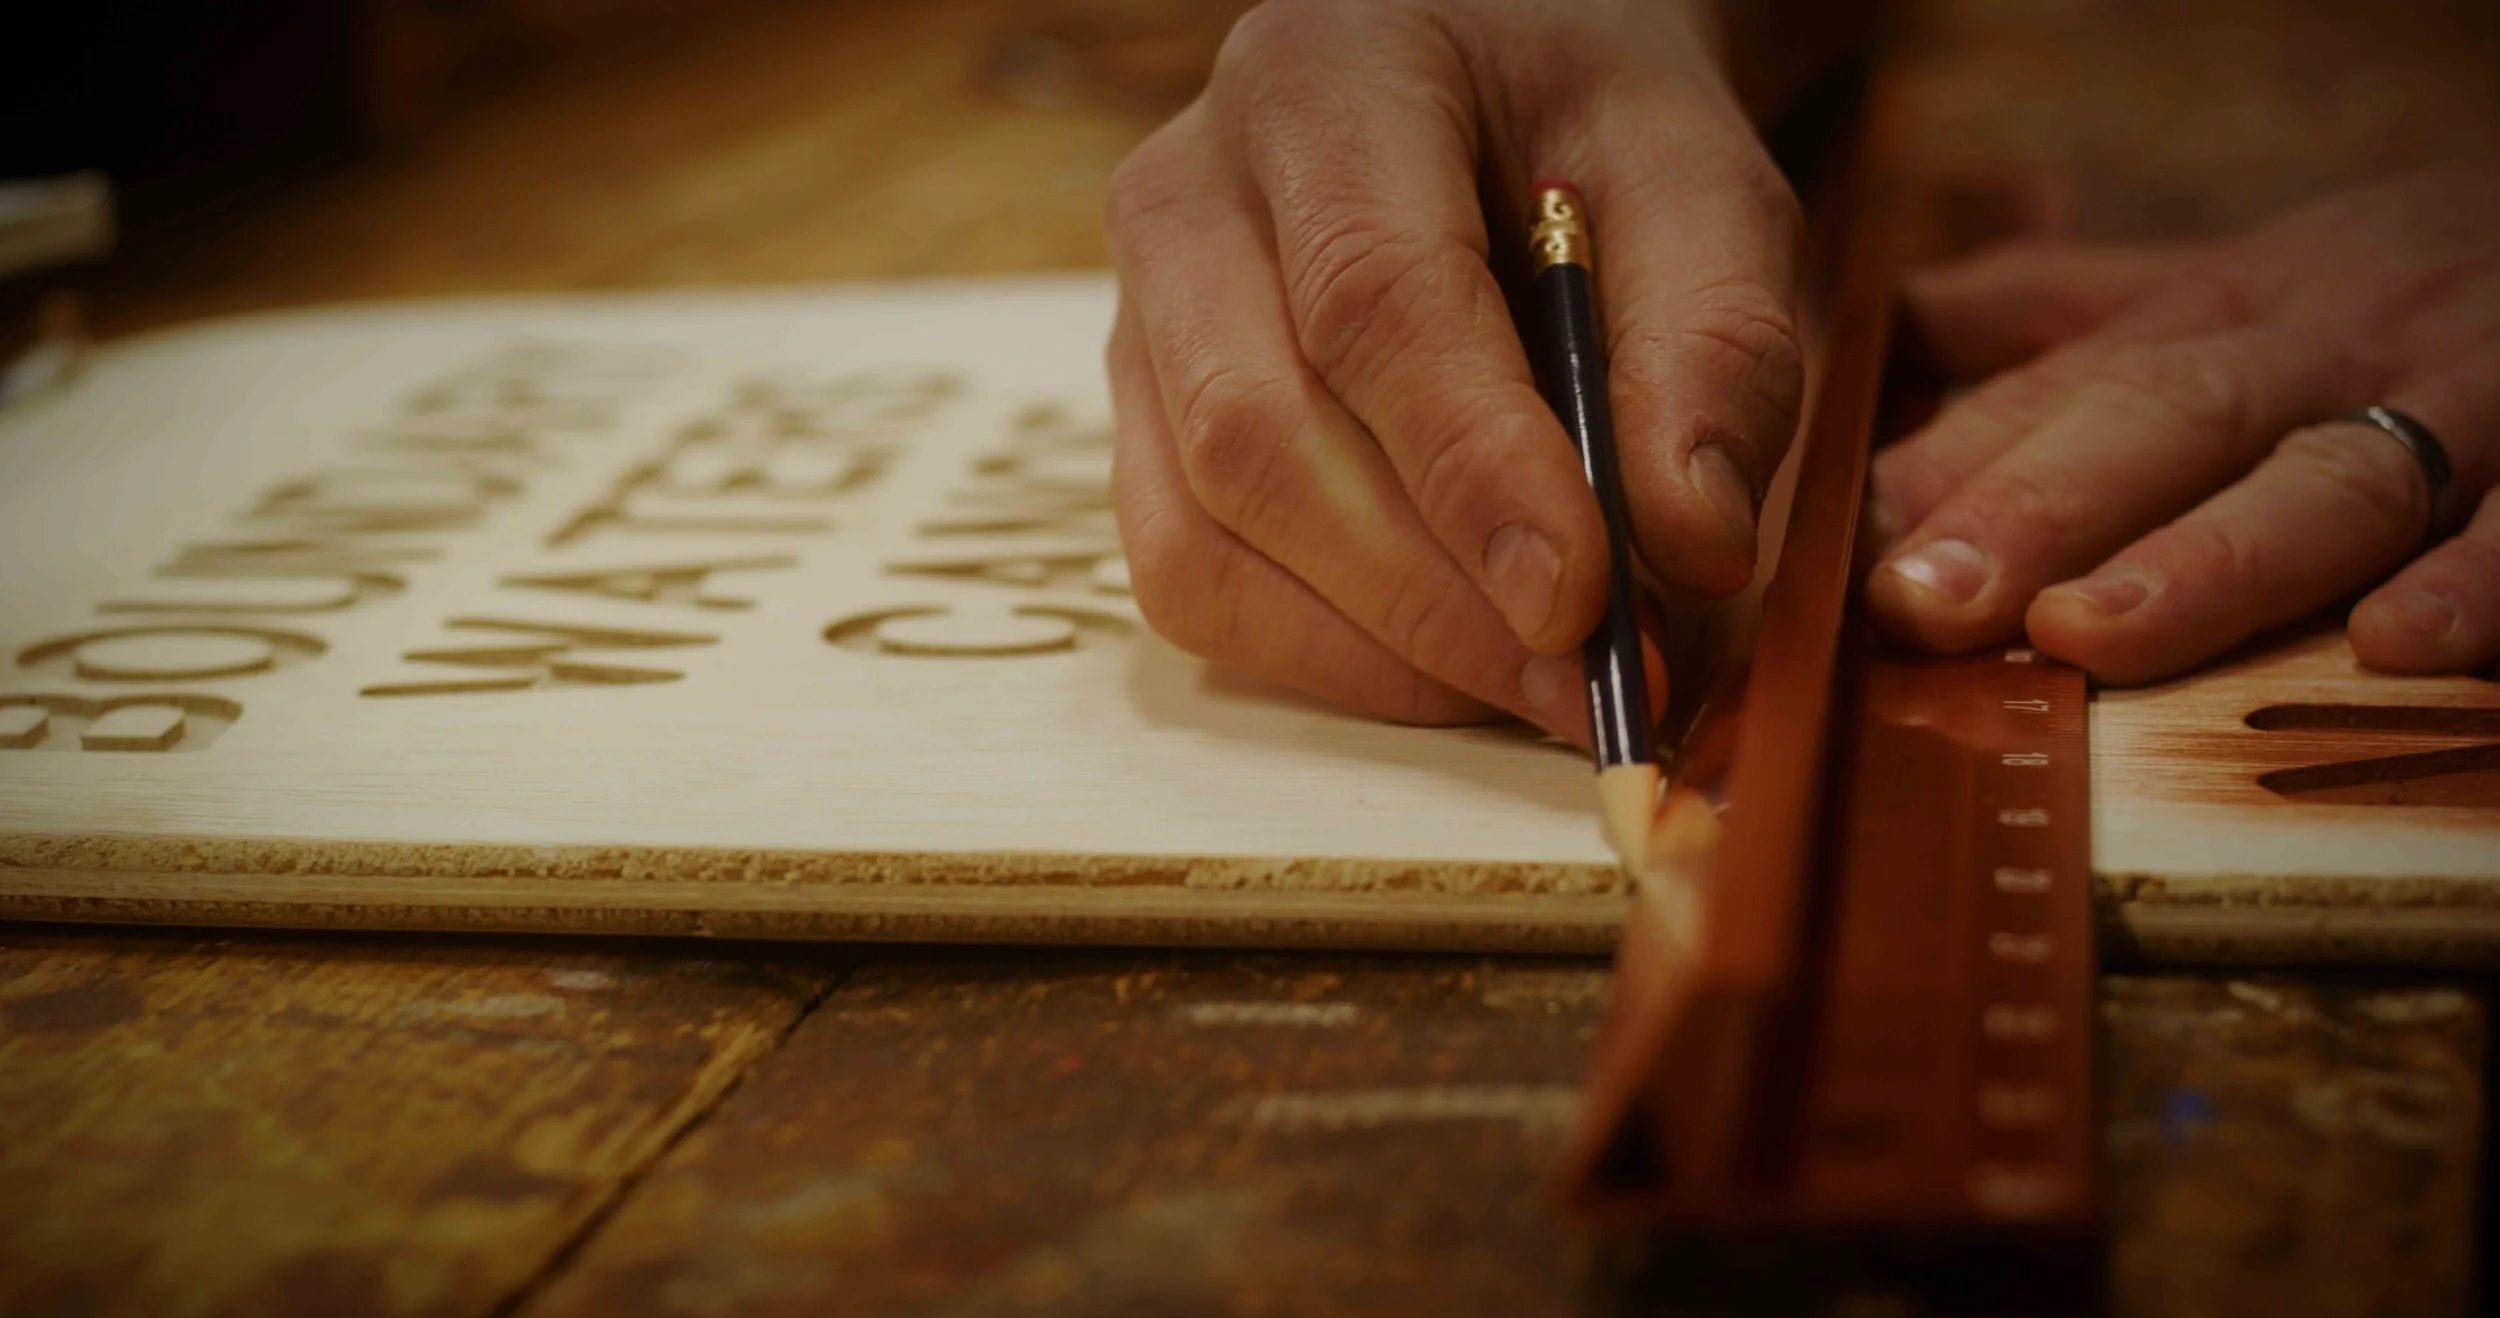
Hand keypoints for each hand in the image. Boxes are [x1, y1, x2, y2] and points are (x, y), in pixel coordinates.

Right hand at [1104, 0, 1803, 740]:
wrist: (1501, 100)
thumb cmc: (1595, 137)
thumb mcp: (1706, 188)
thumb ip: (1721, 346)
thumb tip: (1693, 548)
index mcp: (1322, 85)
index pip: (1371, 301)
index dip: (1472, 471)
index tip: (1582, 600)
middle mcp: (1188, 199)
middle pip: (1258, 439)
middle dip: (1432, 599)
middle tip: (1587, 682)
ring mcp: (1141, 323)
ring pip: (1202, 537)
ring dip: (1379, 651)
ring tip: (1538, 682)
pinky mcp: (1143, 429)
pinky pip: (1194, 584)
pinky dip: (1329, 659)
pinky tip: (1451, 661)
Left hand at [1871, 159, 2499, 682]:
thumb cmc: (2375, 283)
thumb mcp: (2209, 279)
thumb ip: (2048, 316)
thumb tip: (1880, 335)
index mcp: (2205, 321)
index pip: (2050, 396)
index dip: (1938, 474)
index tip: (1830, 555)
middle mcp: (2308, 355)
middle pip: (2158, 422)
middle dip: (2033, 511)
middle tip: (1921, 600)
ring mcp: (2447, 402)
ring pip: (2321, 480)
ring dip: (2207, 561)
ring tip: (2094, 635)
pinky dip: (2475, 580)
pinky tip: (2398, 646)